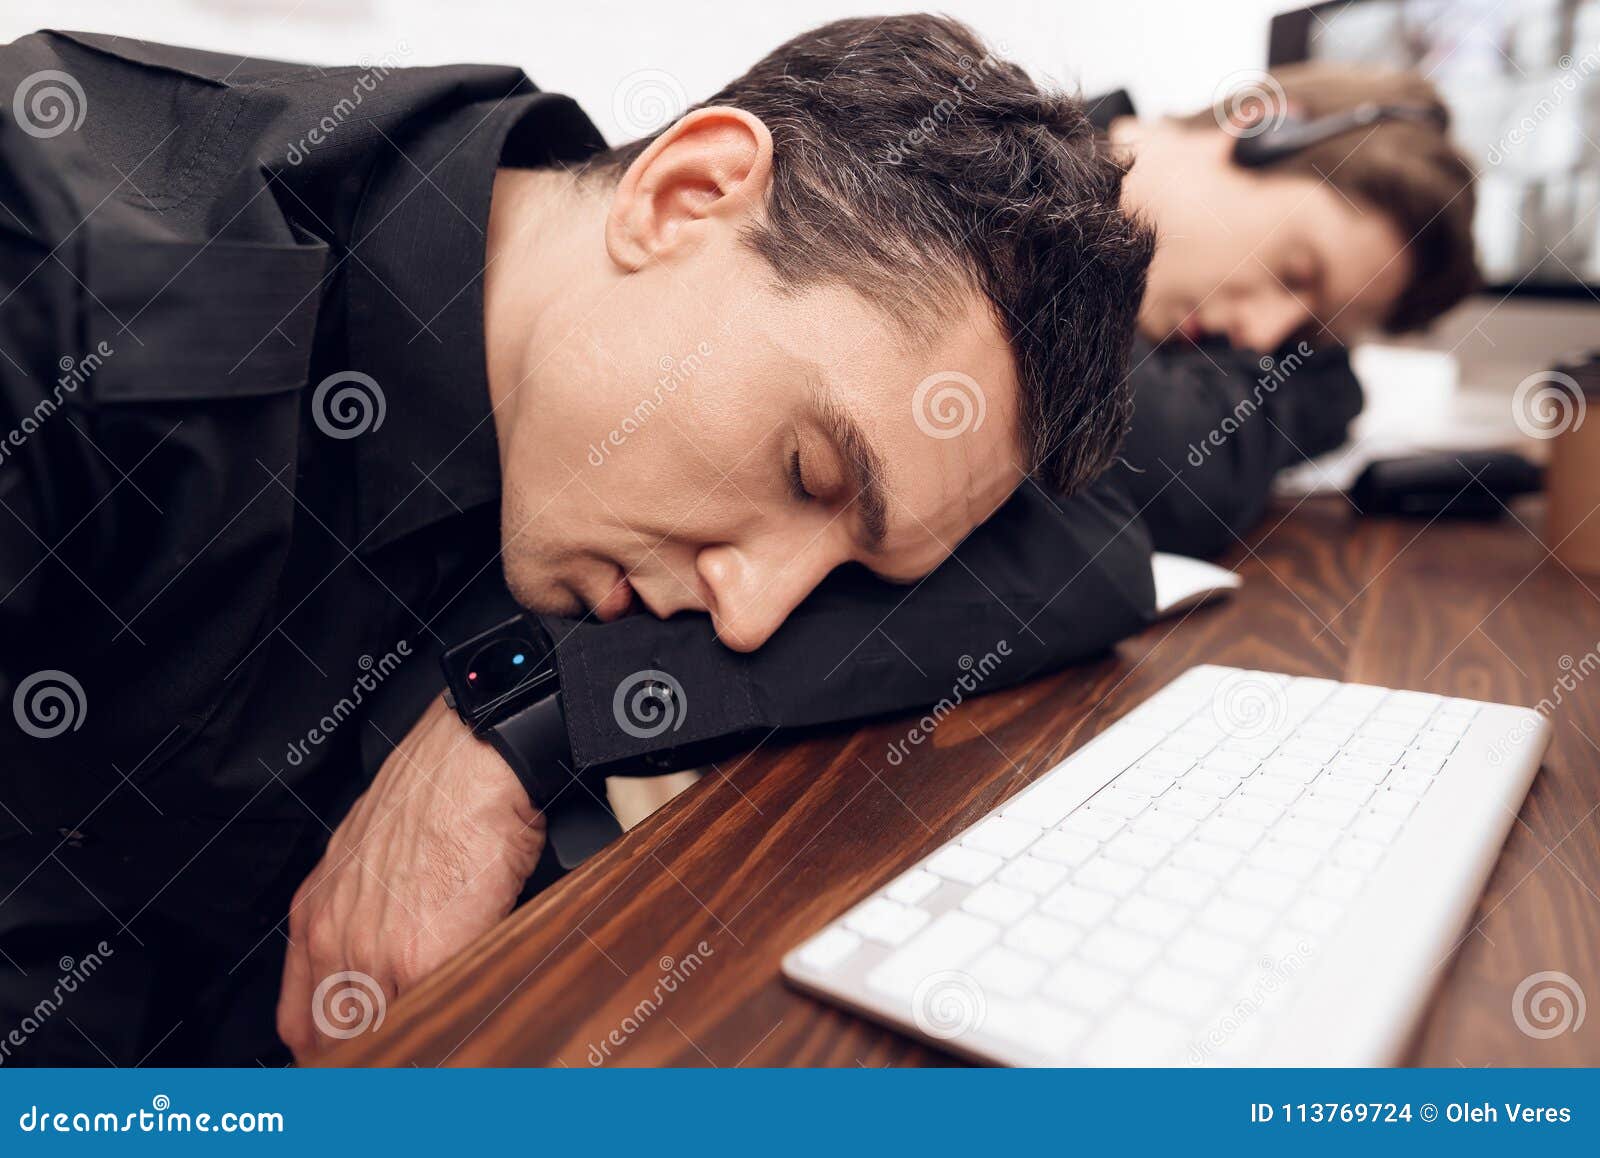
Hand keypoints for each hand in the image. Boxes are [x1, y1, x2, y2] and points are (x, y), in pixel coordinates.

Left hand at [276, 693, 544, 1061]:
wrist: (472, 759)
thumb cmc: (438, 793)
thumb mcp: (374, 854)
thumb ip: (366, 911)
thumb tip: (387, 958)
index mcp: (317, 915)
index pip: (301, 1022)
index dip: (328, 1054)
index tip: (349, 1066)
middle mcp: (333, 938)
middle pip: (333, 1043)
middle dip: (364, 1063)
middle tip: (399, 1066)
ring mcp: (373, 953)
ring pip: (377, 1040)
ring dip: (408, 1052)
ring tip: (438, 1054)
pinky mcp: (424, 957)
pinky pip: (426, 1021)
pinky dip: (445, 1034)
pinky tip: (463, 1033)